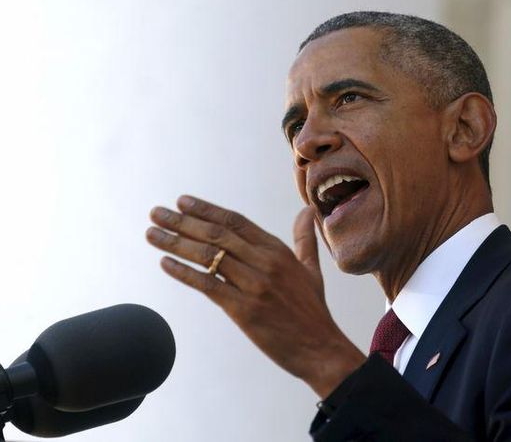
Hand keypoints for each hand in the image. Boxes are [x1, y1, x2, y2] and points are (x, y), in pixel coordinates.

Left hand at [146, 195, 365, 397]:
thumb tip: (307, 211)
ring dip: (175, 243)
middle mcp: (265, 263)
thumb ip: (304, 239)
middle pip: (217, 234)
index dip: (206, 210)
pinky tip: (165, 263)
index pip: (236, 222)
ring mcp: (254, 285)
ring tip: (151, 234)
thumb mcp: (311, 270)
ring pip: (208, 257)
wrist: (320, 348)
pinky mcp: (244, 310)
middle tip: (156, 213)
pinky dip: (183, 273)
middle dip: (182, 221)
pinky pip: (207, 286)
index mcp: (278, 251)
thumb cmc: (312, 310)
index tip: (182, 201)